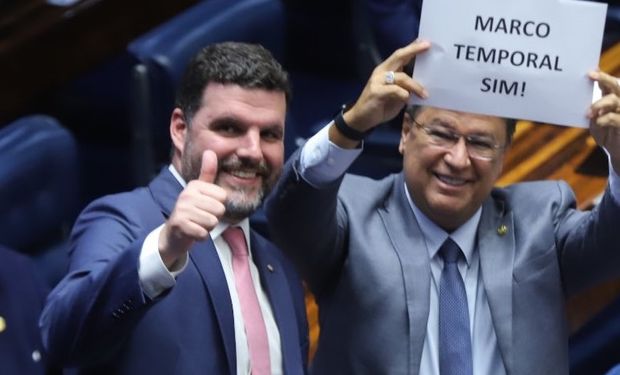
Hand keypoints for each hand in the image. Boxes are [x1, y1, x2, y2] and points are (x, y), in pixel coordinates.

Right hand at [159, 150, 226, 267]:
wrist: (173, 234)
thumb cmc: (192, 211)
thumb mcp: (200, 191)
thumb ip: (207, 173)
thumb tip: (210, 151)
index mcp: (194, 185)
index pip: (223, 197)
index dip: (218, 206)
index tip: (205, 207)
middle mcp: (186, 194)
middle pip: (220, 209)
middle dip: (214, 218)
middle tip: (201, 218)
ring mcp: (181, 209)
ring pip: (212, 222)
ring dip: (207, 228)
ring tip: (196, 224)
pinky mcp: (179, 224)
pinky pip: (203, 233)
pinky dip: (201, 237)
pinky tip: (192, 232)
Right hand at [343, 39, 430, 132]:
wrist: (362, 119)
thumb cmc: (380, 106)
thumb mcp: (396, 96)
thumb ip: (405, 88)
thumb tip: (422, 84)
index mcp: (386, 70)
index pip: (400, 56)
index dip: (412, 48)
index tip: (426, 42)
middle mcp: (381, 72)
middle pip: (399, 57)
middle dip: (413, 50)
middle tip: (428, 46)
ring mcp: (377, 81)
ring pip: (401, 77)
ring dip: (415, 86)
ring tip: (424, 94)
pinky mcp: (376, 92)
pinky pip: (395, 90)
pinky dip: (404, 94)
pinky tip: (407, 99)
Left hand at [588, 71, 619, 173]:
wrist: (617, 151)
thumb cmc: (605, 133)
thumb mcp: (595, 120)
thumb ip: (591, 109)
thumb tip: (576, 98)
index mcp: (614, 99)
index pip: (609, 84)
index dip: (601, 76)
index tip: (590, 71)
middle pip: (617, 86)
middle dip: (605, 79)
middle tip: (591, 76)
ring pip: (615, 100)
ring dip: (599, 104)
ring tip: (589, 112)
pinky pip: (614, 117)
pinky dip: (604, 118)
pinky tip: (598, 121)